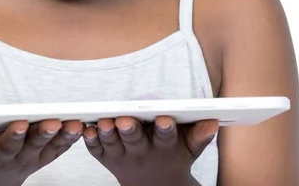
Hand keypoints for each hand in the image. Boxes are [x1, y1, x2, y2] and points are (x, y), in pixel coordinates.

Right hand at [0, 118, 83, 185]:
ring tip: (75, 124)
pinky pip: (60, 149)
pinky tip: (81, 127)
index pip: (5, 146)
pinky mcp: (44, 157)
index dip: (12, 136)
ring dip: (64, 136)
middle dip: (43, 133)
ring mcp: (33, 159)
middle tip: (53, 122)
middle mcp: (18, 159)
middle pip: (32, 146)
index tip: (19, 124)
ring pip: (51, 148)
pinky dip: (71, 139)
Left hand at [83, 116, 217, 185]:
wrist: (154, 185)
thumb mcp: (189, 149)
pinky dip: (90, 141)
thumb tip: (213, 120)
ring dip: (107, 133)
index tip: (165, 119)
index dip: (165, 128)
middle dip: (129, 129)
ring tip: (103, 122)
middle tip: (124, 119)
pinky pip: (95, 150)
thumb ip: (199, 135)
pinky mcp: (106, 156)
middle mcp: (142, 153)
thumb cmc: (173, 156)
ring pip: (112, 145)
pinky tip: (86, 129)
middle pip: (134, 140)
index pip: (165, 137)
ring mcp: (122, 156)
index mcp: (163, 148)